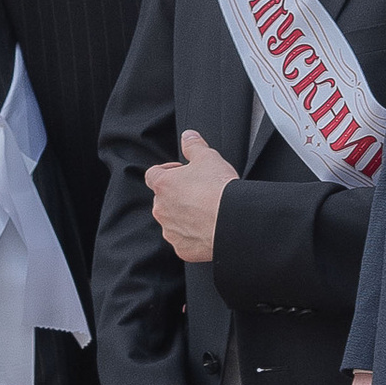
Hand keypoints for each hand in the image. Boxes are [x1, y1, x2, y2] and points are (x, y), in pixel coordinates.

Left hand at [146, 130, 236, 265]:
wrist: (232, 220)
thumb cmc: (219, 190)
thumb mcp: (208, 157)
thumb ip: (194, 145)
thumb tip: (188, 136)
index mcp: (163, 185)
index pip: (153, 174)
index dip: (167, 171)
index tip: (181, 172)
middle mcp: (161, 209)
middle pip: (163, 199)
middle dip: (178, 195)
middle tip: (199, 191)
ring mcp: (170, 230)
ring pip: (172, 221)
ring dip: (184, 215)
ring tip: (205, 211)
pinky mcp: (182, 248)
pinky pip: (183, 240)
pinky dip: (193, 236)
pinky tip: (208, 228)